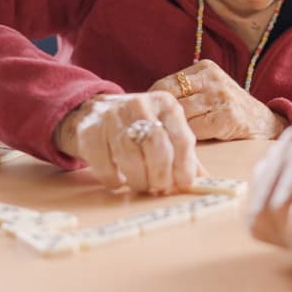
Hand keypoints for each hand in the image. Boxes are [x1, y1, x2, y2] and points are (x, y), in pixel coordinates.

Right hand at [55, 92, 201, 193]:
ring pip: (131, 156)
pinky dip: (114, 179)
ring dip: (139, 180)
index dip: (185, 166)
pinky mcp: (89, 132)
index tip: (183, 184)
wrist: (90, 112)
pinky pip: (105, 165)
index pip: (183, 138)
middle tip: (160, 188)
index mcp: (165, 104)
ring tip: (141, 186)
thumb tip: (202, 180)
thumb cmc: (135, 125)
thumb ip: (182, 152)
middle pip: (157, 146)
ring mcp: (112, 116)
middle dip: (161, 174)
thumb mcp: (163, 129)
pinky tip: (119, 180)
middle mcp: (140, 104)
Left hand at [149, 59, 285, 140]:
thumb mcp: (208, 90)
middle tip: (156, 132)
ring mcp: (221, 97)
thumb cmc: (226, 109)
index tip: (148, 117)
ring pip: (182, 115)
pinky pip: (196, 130)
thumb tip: (145, 105)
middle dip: (163, 118)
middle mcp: (213, 79)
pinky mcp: (228, 117)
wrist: (263, 123)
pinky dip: (191, 138)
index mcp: (205, 68)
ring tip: (173, 138)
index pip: (165, 84)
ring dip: (176, 129)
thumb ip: (183, 93)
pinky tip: (193, 142)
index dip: (153, 103)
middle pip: (171, 100)